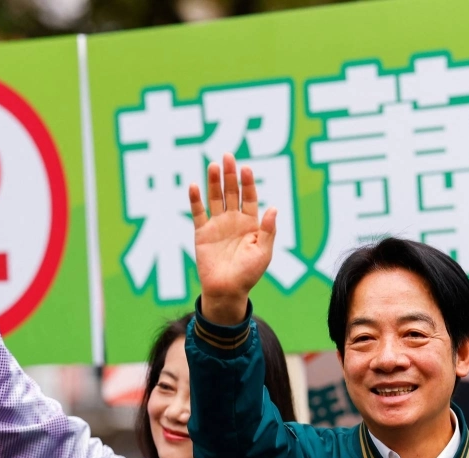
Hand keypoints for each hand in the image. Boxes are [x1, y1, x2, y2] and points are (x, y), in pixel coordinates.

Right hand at [189, 154, 276, 324]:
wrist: (227, 291)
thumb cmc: (248, 274)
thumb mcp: (263, 252)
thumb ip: (268, 230)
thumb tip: (274, 208)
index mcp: (250, 224)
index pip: (249, 197)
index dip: (248, 183)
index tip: (246, 168)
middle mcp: (233, 221)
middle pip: (231, 193)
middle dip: (230, 175)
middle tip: (228, 156)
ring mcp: (217, 225)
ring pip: (215, 198)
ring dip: (214, 182)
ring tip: (213, 165)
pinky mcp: (202, 233)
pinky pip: (198, 213)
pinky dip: (195, 200)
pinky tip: (194, 185)